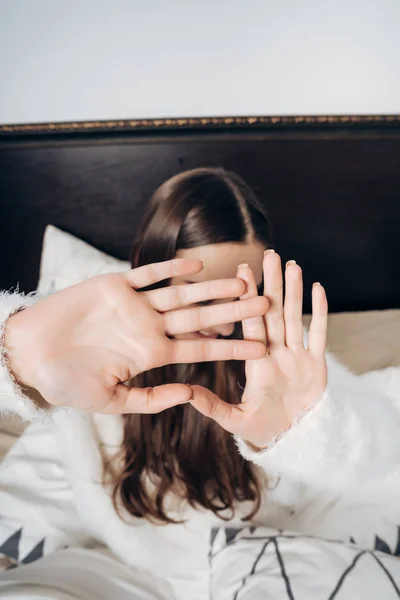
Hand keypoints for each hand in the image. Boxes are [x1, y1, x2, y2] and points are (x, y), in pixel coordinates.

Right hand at [5, 259, 267, 414]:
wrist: (32, 355)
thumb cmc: (67, 382)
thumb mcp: (113, 401)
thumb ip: (152, 400)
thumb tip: (189, 395)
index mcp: (152, 353)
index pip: (201, 348)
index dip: (232, 346)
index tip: (263, 346)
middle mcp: (150, 327)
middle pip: (201, 317)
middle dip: (234, 312)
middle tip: (267, 304)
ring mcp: (135, 305)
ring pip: (181, 294)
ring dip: (211, 288)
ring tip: (242, 281)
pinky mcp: (115, 285)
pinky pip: (148, 275)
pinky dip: (171, 269)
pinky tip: (197, 265)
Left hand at [190, 251, 327, 448]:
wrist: (293, 438)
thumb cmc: (263, 428)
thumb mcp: (235, 420)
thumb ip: (212, 406)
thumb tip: (185, 392)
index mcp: (256, 360)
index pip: (250, 323)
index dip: (247, 298)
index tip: (242, 272)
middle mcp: (276, 352)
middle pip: (274, 312)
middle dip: (271, 284)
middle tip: (270, 255)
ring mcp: (297, 356)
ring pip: (296, 316)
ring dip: (294, 291)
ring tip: (293, 265)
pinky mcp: (317, 364)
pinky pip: (319, 334)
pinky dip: (320, 313)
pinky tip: (319, 289)